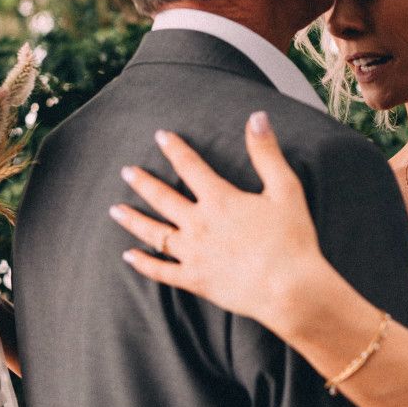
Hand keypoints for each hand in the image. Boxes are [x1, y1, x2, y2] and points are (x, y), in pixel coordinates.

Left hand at [109, 113, 329, 330]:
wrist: (289, 289)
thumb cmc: (292, 240)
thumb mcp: (285, 189)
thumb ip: (267, 153)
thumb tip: (257, 117)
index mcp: (220, 200)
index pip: (190, 167)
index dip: (175, 149)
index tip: (160, 136)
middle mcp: (199, 224)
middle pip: (163, 198)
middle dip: (143, 182)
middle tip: (126, 171)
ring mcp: (193, 254)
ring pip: (154, 234)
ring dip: (133, 220)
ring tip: (115, 210)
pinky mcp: (195, 280)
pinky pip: (162, 271)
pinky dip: (143, 264)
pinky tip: (129, 256)